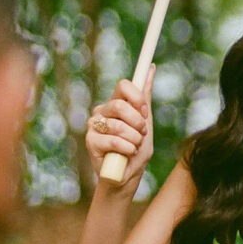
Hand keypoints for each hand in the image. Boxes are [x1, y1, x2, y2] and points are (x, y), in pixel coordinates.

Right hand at [86, 64, 154, 188]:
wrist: (128, 175)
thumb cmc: (137, 148)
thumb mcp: (146, 122)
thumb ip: (145, 97)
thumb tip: (152, 68)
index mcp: (116, 103)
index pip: (123, 85)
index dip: (136, 97)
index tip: (146, 111)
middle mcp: (102, 111)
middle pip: (120, 105)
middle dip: (137, 121)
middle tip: (142, 132)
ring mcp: (94, 125)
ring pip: (118, 125)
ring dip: (134, 139)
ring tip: (135, 146)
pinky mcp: (90, 141)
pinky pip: (112, 140)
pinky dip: (127, 148)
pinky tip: (128, 153)